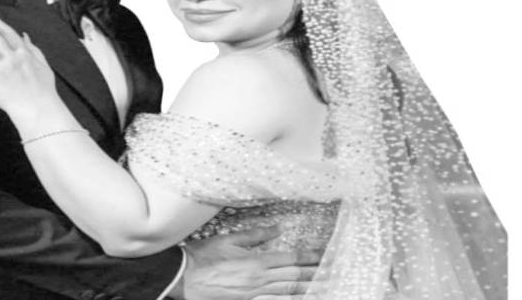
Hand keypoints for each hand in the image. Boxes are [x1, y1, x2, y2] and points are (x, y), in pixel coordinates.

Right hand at [172, 226, 321, 299]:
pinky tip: (300, 298)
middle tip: (337, 272)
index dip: (311, 256)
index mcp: (256, 262)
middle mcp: (259, 280)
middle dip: (318, 274)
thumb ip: (256, 234)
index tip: (327, 253)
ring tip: (328, 288)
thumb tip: (277, 228)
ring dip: (310, 289)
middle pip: (296, 278)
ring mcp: (254, 294)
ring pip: (289, 293)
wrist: (184, 278)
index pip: (291, 259)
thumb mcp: (229, 239)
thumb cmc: (203, 257)